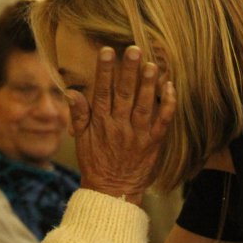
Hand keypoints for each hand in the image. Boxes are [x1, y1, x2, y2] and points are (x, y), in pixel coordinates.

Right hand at [68, 45, 176, 204]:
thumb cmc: (95, 164)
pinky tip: (170, 87)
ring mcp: (138, 135)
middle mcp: (119, 127)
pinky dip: (167, 105)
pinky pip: (163, 122)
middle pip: (124, 94)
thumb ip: (78, 114)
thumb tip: (72, 91)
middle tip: (134, 50)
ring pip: (144, 105)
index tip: (107, 51)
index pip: (102, 92)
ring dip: (148, 84)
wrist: (112, 193)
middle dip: (128, 71)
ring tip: (152, 64)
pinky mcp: (153, 144)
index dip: (104, 71)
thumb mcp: (81, 140)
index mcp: (100, 123)